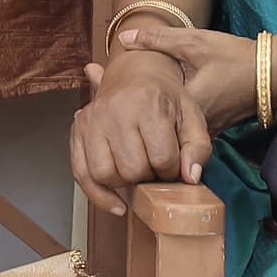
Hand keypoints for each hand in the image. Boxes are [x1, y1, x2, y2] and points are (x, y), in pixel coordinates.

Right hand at [69, 28, 240, 214]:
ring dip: (124, 184)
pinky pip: (81, 174)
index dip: (173, 171)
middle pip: (133, 170)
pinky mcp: (78, 130)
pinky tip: (116, 202)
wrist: (135, 74)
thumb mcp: (192, 117)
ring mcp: (92, 120)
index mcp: (147, 102)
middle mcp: (115, 109)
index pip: (163, 158)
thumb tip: (190, 178)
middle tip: (155, 167)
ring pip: (105, 175)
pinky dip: (98, 195)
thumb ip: (198, 148)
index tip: (173, 164)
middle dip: (149, 177)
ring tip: (136, 173)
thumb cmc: (164, 99)